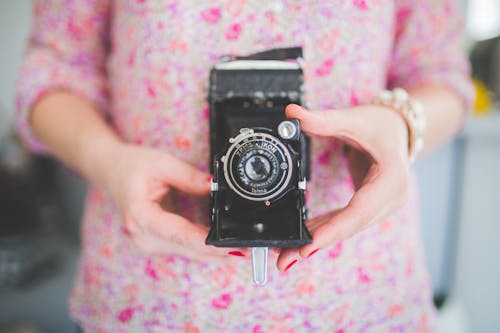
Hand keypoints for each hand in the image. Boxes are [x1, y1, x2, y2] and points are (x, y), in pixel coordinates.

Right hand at [102, 143, 248, 262]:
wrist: (110, 170)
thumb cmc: (131, 165)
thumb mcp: (162, 163)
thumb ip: (191, 177)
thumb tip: (217, 188)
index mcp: (140, 215)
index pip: (179, 234)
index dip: (207, 243)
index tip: (231, 248)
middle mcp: (143, 235)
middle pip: (187, 248)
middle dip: (219, 253)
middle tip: (249, 251)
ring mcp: (148, 242)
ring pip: (188, 252)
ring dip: (214, 254)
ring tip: (244, 251)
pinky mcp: (156, 241)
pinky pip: (184, 248)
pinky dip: (204, 248)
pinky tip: (225, 249)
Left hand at [275, 104, 410, 270]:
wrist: (399, 129)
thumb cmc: (380, 125)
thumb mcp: (354, 119)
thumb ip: (323, 119)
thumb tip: (292, 113)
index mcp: (392, 178)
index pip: (360, 210)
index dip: (334, 229)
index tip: (309, 245)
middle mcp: (392, 198)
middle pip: (351, 226)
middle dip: (319, 242)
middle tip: (286, 258)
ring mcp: (384, 206)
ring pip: (348, 228)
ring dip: (318, 241)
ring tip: (288, 254)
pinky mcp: (372, 208)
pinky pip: (346, 222)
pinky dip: (325, 230)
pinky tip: (304, 238)